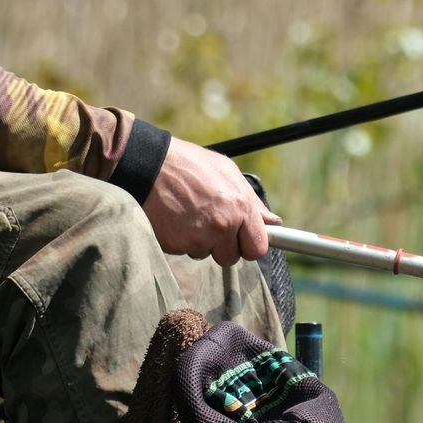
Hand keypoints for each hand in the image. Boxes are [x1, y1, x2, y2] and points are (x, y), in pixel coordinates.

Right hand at [140, 138, 280, 265]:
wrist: (148, 165)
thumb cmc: (189, 165)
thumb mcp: (226, 172)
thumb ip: (252, 201)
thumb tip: (273, 222)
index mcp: (240, 206)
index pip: (258, 248)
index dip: (249, 244)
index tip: (243, 240)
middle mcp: (224, 225)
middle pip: (232, 257)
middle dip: (223, 246)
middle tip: (210, 224)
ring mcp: (200, 237)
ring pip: (207, 254)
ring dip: (200, 242)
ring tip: (189, 215)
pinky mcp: (179, 245)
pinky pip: (186, 252)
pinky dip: (182, 240)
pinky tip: (176, 219)